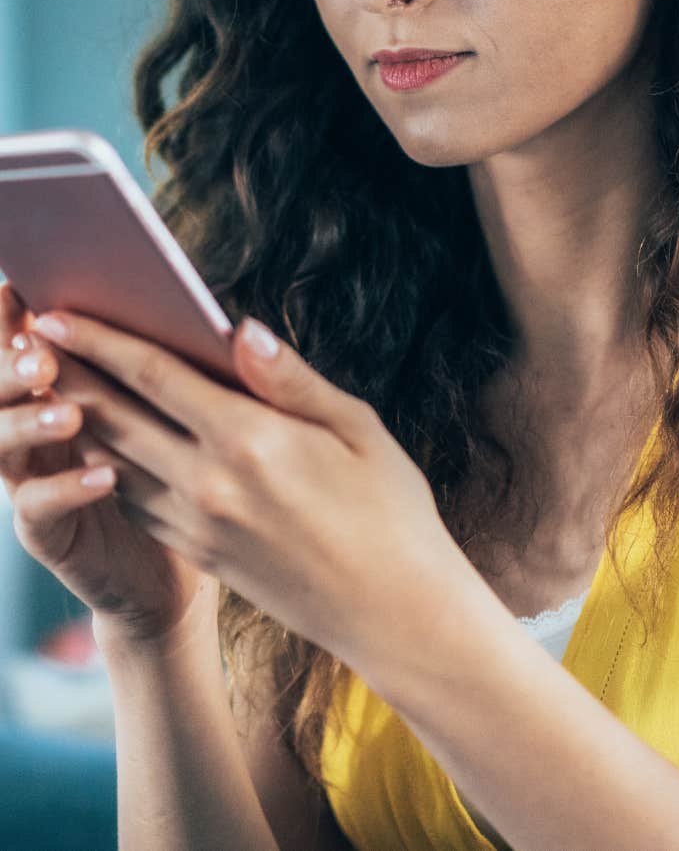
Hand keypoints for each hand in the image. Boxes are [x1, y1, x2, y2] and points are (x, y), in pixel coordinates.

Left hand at [29, 307, 457, 681]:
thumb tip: (240, 327)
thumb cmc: (391, 511)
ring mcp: (198, 525)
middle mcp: (210, 484)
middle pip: (116, 417)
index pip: (155, 377)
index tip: (57, 313)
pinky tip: (98, 445)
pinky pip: (134, 501)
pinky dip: (104, 467)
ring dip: (76, 421)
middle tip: (28, 340)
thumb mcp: (357, 429)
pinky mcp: (199, 554)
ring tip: (50, 384)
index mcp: (251, 441)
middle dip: (69, 373)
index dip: (100, 341)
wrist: (393, 613)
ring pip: (113, 463)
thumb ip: (290, 378)